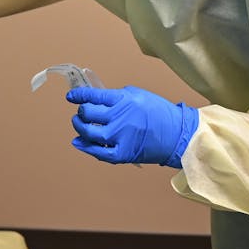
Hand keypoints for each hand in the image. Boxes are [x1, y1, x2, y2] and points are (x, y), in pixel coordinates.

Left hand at [67, 86, 198, 166]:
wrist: (177, 134)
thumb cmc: (159, 113)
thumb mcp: (138, 95)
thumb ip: (117, 97)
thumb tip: (96, 100)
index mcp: (124, 100)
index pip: (93, 96)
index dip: (79, 96)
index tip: (71, 97)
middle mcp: (120, 117)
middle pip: (88, 113)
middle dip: (81, 111)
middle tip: (81, 112)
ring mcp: (120, 136)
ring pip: (89, 132)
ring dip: (80, 127)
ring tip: (79, 124)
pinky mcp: (123, 153)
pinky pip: (99, 152)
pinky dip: (86, 147)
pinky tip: (78, 142)